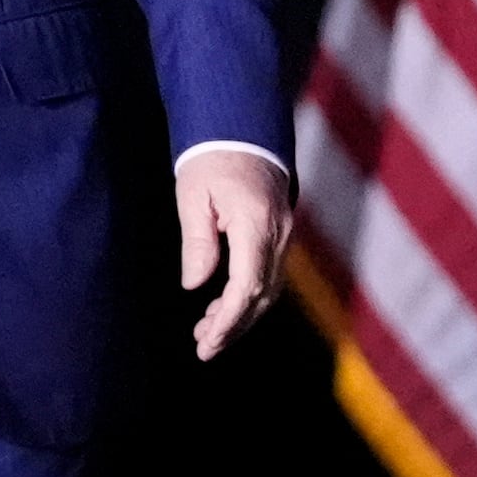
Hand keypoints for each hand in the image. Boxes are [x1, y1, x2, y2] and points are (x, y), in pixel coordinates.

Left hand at [176, 147, 294, 361]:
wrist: (244, 127)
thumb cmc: (212, 156)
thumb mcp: (193, 194)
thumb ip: (197, 242)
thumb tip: (195, 285)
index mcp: (254, 222)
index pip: (246, 285)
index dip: (228, 319)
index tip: (207, 340)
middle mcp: (278, 233)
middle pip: (261, 295)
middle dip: (233, 326)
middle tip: (203, 348)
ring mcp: (284, 233)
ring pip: (268, 289)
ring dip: (240, 316)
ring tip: (206, 333)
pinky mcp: (280, 233)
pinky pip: (269, 275)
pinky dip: (248, 297)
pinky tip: (222, 307)